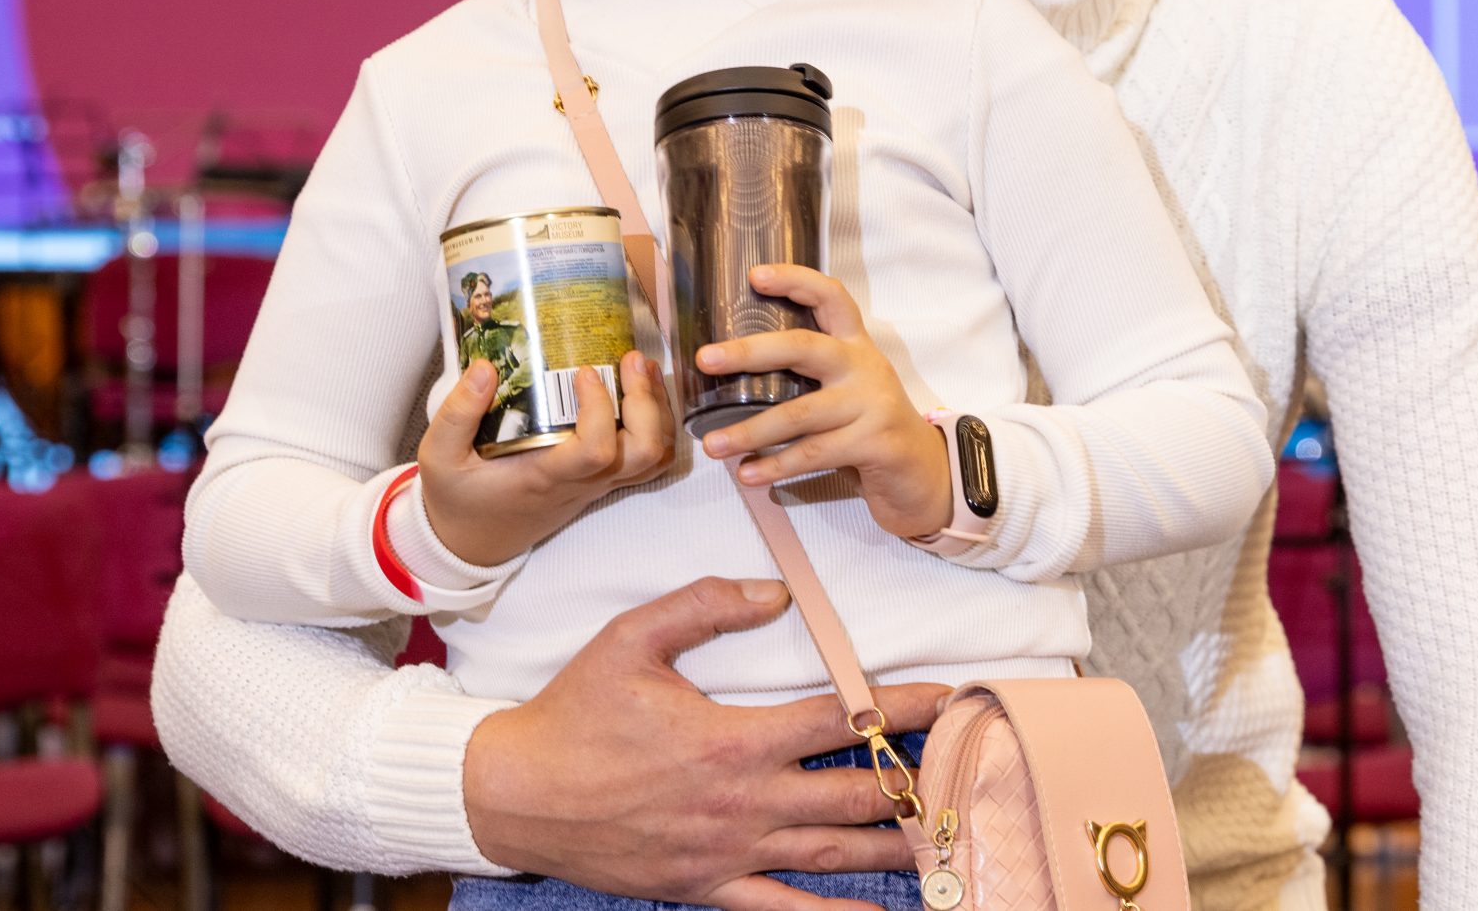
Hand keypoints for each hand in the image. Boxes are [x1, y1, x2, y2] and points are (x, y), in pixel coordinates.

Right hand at [418, 352, 675, 567]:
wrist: (471, 542)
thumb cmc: (458, 498)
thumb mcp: (438, 458)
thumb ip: (455, 414)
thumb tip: (484, 368)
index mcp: (545, 477)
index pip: (596, 451)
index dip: (601, 410)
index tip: (584, 372)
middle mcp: (582, 483)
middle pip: (643, 454)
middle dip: (647, 403)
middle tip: (630, 360)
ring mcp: (597, 484)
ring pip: (655, 457)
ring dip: (659, 412)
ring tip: (641, 369)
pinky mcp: (601, 481)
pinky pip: (648, 461)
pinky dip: (657, 426)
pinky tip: (642, 393)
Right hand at [463, 578, 949, 910]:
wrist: (514, 795)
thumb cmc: (575, 714)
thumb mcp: (632, 638)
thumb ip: (705, 604)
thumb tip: (774, 594)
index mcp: (732, 739)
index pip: (838, 721)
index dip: (899, 708)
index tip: (947, 698)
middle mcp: (742, 802)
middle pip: (852, 794)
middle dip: (912, 779)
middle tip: (963, 767)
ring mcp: (728, 852)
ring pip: (831, 854)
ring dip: (893, 845)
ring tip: (946, 835)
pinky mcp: (707, 887)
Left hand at [695, 266, 952, 541]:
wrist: (923, 473)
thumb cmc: (868, 427)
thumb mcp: (845, 390)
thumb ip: (807, 377)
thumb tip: (731, 378)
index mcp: (855, 346)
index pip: (831, 298)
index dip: (796, 280)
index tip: (755, 275)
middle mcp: (864, 367)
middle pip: (804, 347)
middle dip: (750, 352)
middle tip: (705, 359)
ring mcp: (872, 404)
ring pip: (800, 412)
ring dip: (750, 431)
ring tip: (712, 445)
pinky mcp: (876, 442)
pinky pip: (815, 453)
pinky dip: (776, 465)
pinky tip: (748, 474)